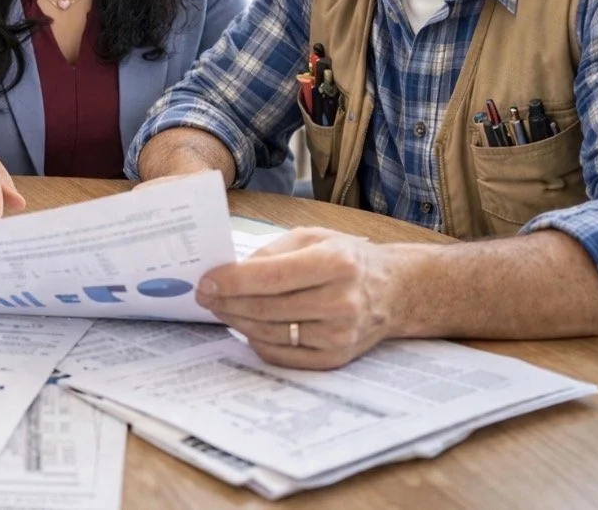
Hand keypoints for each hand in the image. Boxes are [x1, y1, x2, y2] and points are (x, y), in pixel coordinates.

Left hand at [198, 227, 393, 368]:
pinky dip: (256, 340)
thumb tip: (231, 273)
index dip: (233, 281)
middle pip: (267, 308)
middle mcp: (341, 302)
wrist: (393, 291)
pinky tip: (245, 326)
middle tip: (204, 295)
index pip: (273, 276)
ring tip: (220, 307)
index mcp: (336, 263)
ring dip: (236, 321)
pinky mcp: (334, 358)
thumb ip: (273, 253)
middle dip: (227, 302)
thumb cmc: (347, 259)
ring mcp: (339, 335)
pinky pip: (281, 354)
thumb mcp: (313, 238)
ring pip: (269, 333)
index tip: (206, 280)